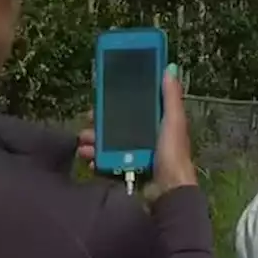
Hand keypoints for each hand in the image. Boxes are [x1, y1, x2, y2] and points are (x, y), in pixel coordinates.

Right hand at [75, 64, 197, 201]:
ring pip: (106, 143)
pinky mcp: (125, 168)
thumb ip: (171, 96)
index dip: (116, 102)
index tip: (100, 98)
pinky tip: (89, 159)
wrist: (167, 190)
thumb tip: (170, 68)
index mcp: (157, 122)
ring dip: (92, 142)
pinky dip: (95, 159)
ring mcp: (134, 153)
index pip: (133, 107)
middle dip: (98, 124)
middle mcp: (145, 136)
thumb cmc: (173, 153)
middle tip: (86, 123)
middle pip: (115, 125)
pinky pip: (105, 161)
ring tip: (84, 145)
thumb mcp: (173, 121)